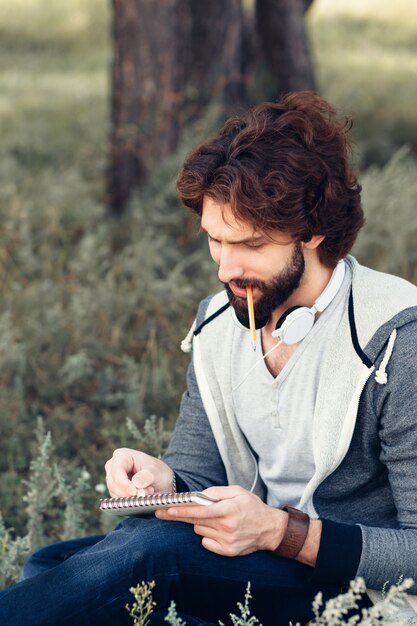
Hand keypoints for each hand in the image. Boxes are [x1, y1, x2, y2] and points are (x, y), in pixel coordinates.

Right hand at [104, 447, 173, 496]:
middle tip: (149, 491)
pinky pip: (117, 499)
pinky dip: (130, 500)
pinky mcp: (114, 489)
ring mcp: (112, 478)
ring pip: (115, 493)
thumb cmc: (157, 472)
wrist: (159, 480)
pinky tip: (141, 495)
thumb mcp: (157, 472)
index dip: (124, 483)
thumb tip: (136, 482)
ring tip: (148, 491)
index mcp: (122, 455)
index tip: (134, 492)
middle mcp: (113, 465)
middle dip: (130, 492)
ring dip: (131, 497)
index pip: (117, 471)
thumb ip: (148, 476)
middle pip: (113, 484)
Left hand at [155, 485, 286, 556]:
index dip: (182, 511)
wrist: (269, 529)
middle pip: (196, 521)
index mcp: (229, 509)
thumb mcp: (237, 491)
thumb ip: (216, 491)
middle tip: (164, 513)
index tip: (167, 510)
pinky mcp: (227, 552)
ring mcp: (227, 541)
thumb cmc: (252, 507)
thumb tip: (198, 496)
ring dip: (201, 524)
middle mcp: (227, 527)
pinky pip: (206, 542)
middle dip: (180, 516)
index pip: (200, 511)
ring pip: (200, 530)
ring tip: (214, 519)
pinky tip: (218, 530)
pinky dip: (207, 536)